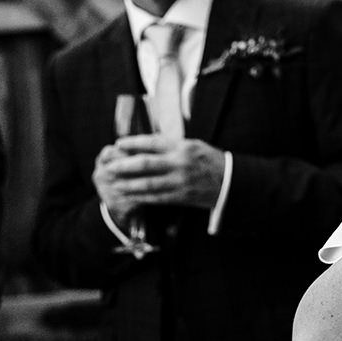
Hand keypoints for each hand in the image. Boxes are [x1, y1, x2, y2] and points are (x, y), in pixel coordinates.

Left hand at [93, 134, 225, 213]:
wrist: (231, 182)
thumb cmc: (210, 161)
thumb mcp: (193, 145)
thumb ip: (170, 145)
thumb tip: (143, 145)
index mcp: (183, 147)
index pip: (152, 143)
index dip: (133, 143)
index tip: (118, 143)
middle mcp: (181, 164)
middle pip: (145, 164)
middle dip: (124, 166)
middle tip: (109, 166)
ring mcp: (181, 182)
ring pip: (148, 184)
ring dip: (128, 184)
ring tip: (114, 183)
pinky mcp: (182, 196)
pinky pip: (157, 197)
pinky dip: (141, 197)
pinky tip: (130, 195)